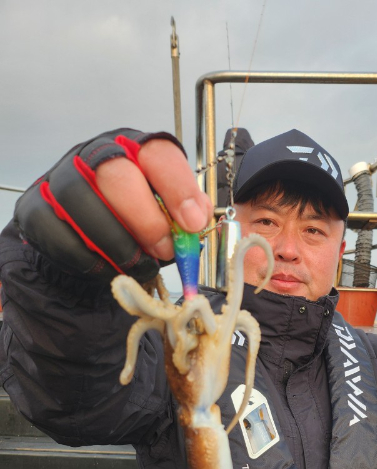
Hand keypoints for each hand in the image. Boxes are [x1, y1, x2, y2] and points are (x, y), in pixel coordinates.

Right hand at [14, 129, 213, 283]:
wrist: (89, 240)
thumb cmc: (136, 222)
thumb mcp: (168, 212)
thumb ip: (187, 212)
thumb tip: (198, 218)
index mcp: (136, 149)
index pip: (157, 154)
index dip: (178, 189)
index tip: (192, 224)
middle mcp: (97, 155)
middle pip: (117, 175)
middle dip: (147, 220)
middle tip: (164, 251)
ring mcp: (61, 179)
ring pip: (84, 203)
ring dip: (118, 244)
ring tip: (140, 265)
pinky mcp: (36, 209)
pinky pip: (62, 235)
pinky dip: (91, 260)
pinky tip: (110, 268)